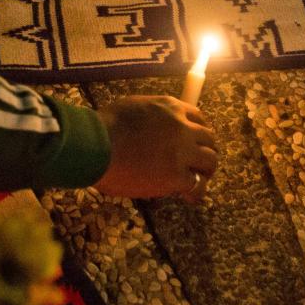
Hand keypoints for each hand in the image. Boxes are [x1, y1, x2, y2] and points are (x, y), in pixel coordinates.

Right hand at [94, 96, 217, 202]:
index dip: (199, 131)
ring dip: (205, 171)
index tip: (195, 141)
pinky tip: (188, 198)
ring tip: (198, 181)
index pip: (198, 117)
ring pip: (209, 161)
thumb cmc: (104, 126)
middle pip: (209, 139)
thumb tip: (153, 127)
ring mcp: (182, 151)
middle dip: (206, 151)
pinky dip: (195, 192)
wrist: (95, 145)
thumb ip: (152, 116)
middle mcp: (182, 127)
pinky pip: (196, 185)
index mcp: (171, 107)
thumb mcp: (133, 107)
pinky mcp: (176, 175)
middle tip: (199, 164)